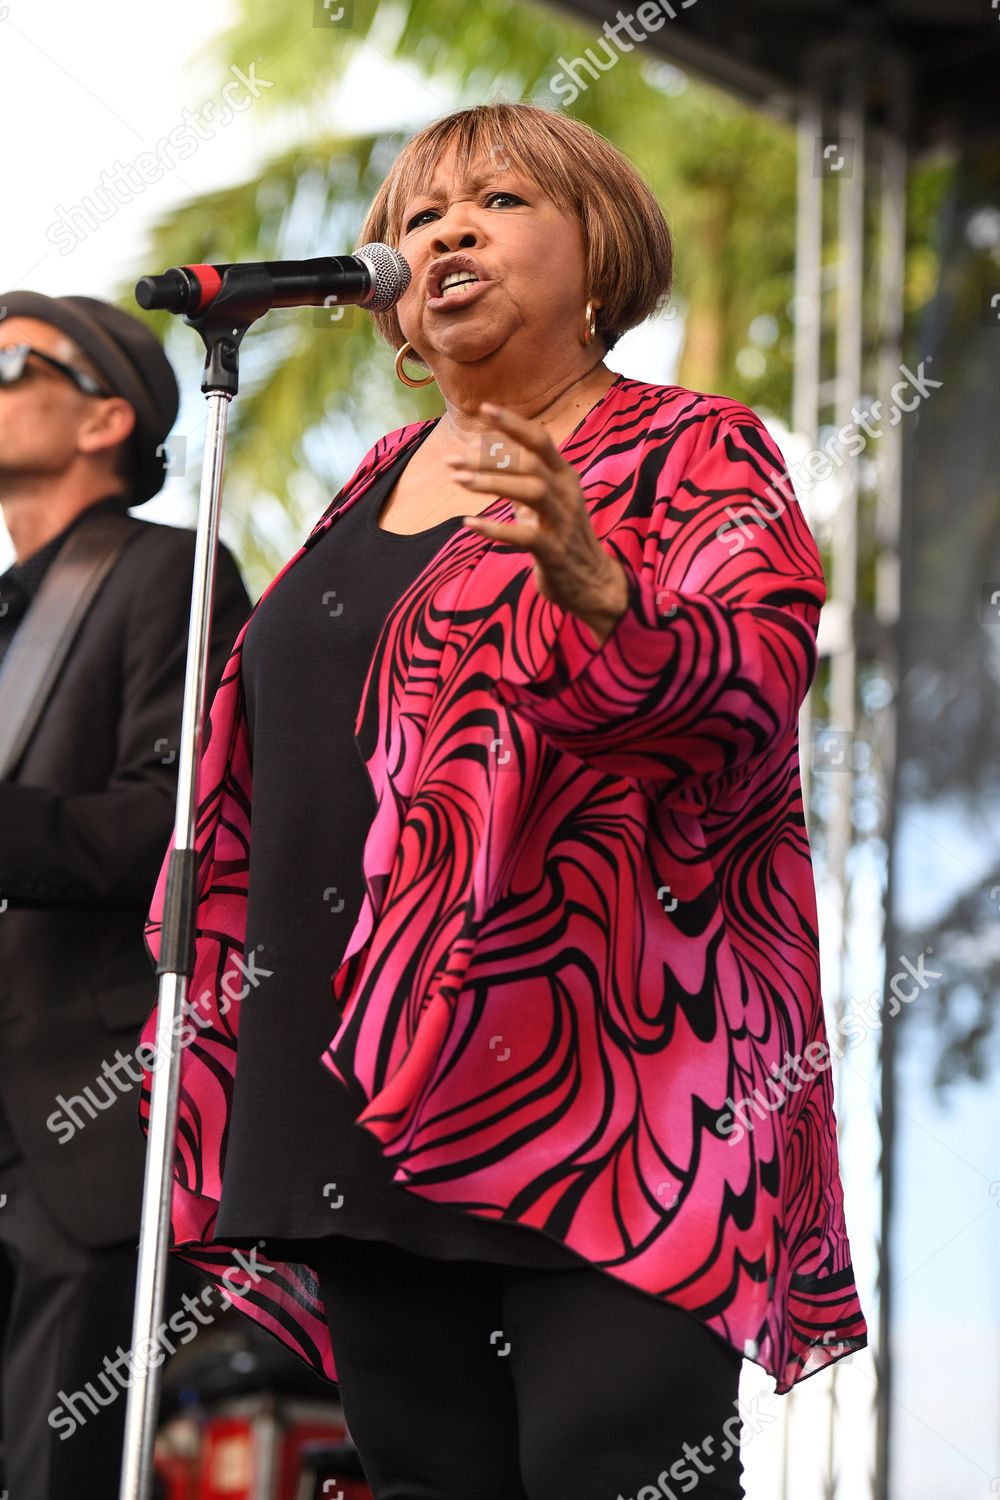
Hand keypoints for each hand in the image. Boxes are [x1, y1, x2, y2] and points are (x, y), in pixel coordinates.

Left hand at [446, 402, 629, 646]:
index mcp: (565, 477)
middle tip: (452, 461)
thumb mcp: (547, 504)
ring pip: (531, 490)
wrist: (594, 585)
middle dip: (488, 458)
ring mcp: (562, 522)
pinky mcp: (555, 552)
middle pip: (529, 462)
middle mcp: (566, 494)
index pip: (540, 440)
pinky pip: (525, 535)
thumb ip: (523, 482)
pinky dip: (496, 529)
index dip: (513, 423)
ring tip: (458, 481)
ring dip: (492, 483)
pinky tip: (470, 524)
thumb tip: (489, 462)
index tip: (484, 408)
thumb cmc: (564, 540)